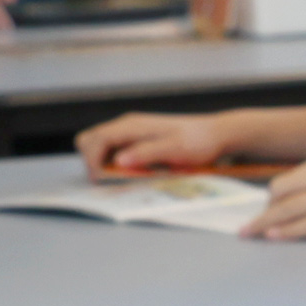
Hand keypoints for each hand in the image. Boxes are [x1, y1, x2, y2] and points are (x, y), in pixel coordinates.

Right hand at [77, 111, 239, 175]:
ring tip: (125, 176)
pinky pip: (114, 150)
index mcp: (132, 125)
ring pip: (100, 146)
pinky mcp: (137, 139)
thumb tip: (118, 161)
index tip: (101, 180)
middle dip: (92, 161)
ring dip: (104, 163)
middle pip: (90, 140)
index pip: (95, 140)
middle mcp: (127, 125)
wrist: (215, 134)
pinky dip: (115, 163)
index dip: (92, 161)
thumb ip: (145, 153)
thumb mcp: (173, 149)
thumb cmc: (197, 141)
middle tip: (111, 179)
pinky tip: (133, 172)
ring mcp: (131, 131)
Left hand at [251, 151, 305, 239]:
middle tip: (248, 229)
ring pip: (292, 210)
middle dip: (263, 214)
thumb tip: (296, 205)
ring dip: (267, 225)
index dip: (270, 201)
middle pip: (282, 194)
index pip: (286, 181)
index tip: (260, 215)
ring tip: (251, 235)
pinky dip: (291, 231)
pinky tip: (277, 237)